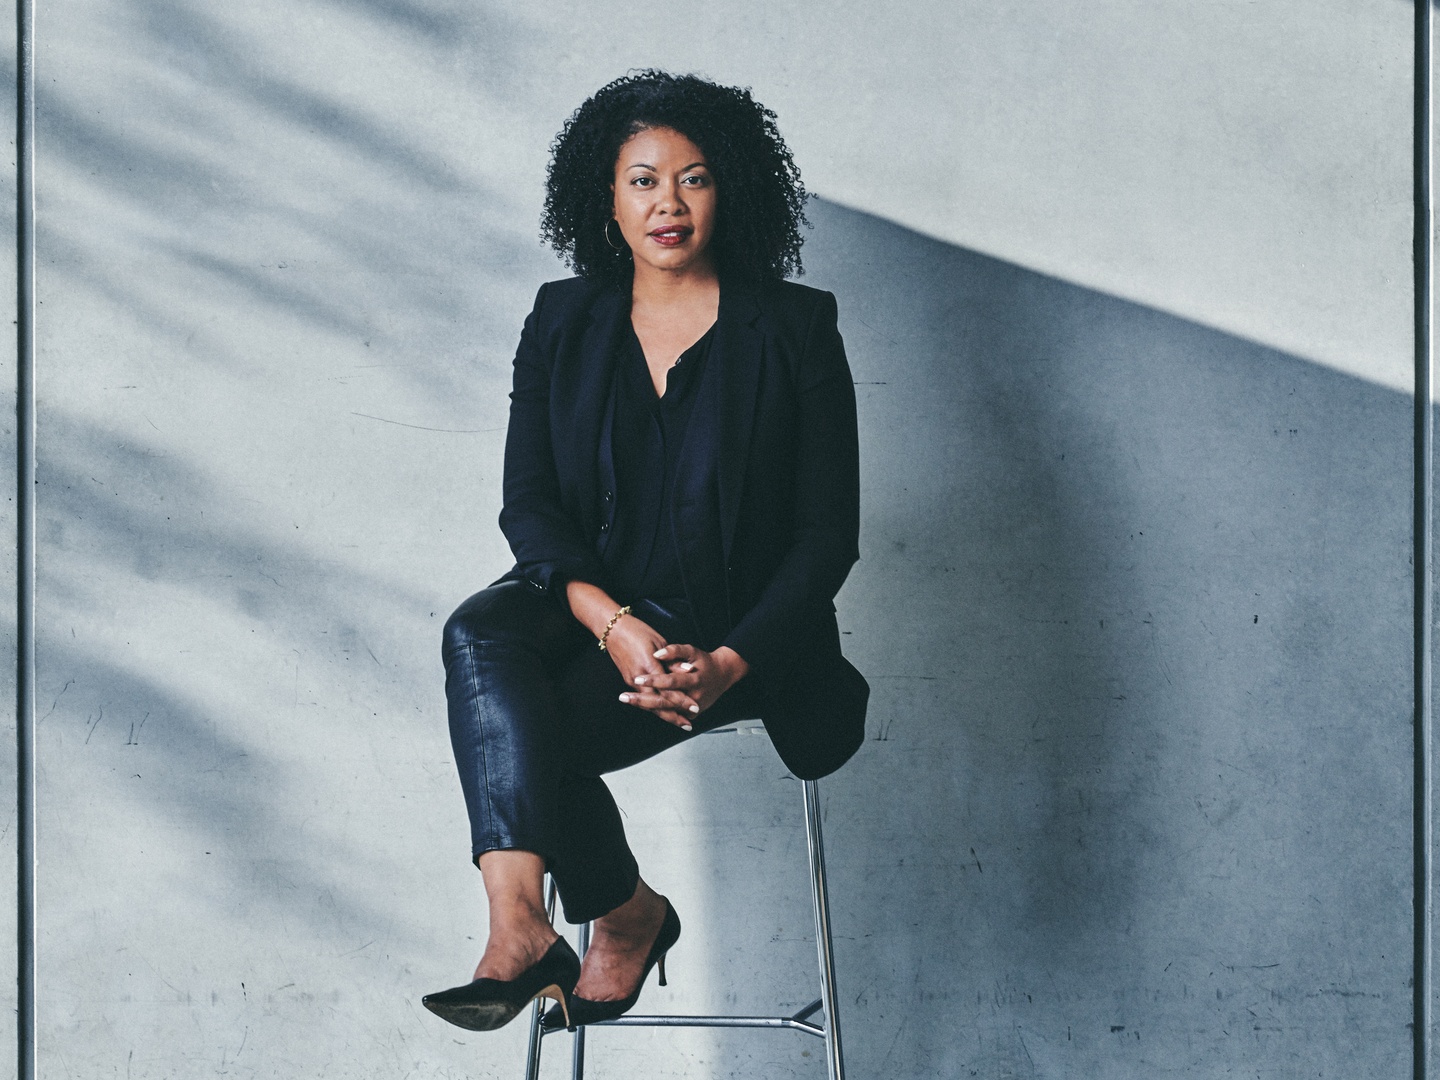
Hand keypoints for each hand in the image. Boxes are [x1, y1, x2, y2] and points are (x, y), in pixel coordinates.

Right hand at [602, 616, 699, 728]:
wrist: (614, 630)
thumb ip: (672, 660)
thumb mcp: (659, 642)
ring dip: (665, 714)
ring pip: (650, 703)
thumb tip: (688, 670)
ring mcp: (632, 680)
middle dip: (673, 715)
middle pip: (658, 702)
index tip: (694, 707)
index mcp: (649, 665)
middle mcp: (639, 677)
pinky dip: (655, 707)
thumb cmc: (638, 632)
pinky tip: (664, 712)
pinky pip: (644, 697)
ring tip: (679, 722)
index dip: (681, 700)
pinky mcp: (629, 680)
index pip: (667, 688)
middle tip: (688, 724)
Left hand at [627, 644, 749, 721]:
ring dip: (645, 705)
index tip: (638, 677)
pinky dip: (655, 709)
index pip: (671, 682)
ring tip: (627, 699)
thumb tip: (657, 653)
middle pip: (665, 701)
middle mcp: (694, 698)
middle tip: (624, 696)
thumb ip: (675, 651)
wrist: (723, 675)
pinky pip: (670, 712)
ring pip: (665, 710)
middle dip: (642, 699)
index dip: (654, 680)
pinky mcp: (691, 715)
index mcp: (695, 680)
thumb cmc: (704, 661)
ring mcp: (693, 709)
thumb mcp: (692, 651)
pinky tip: (639, 704)